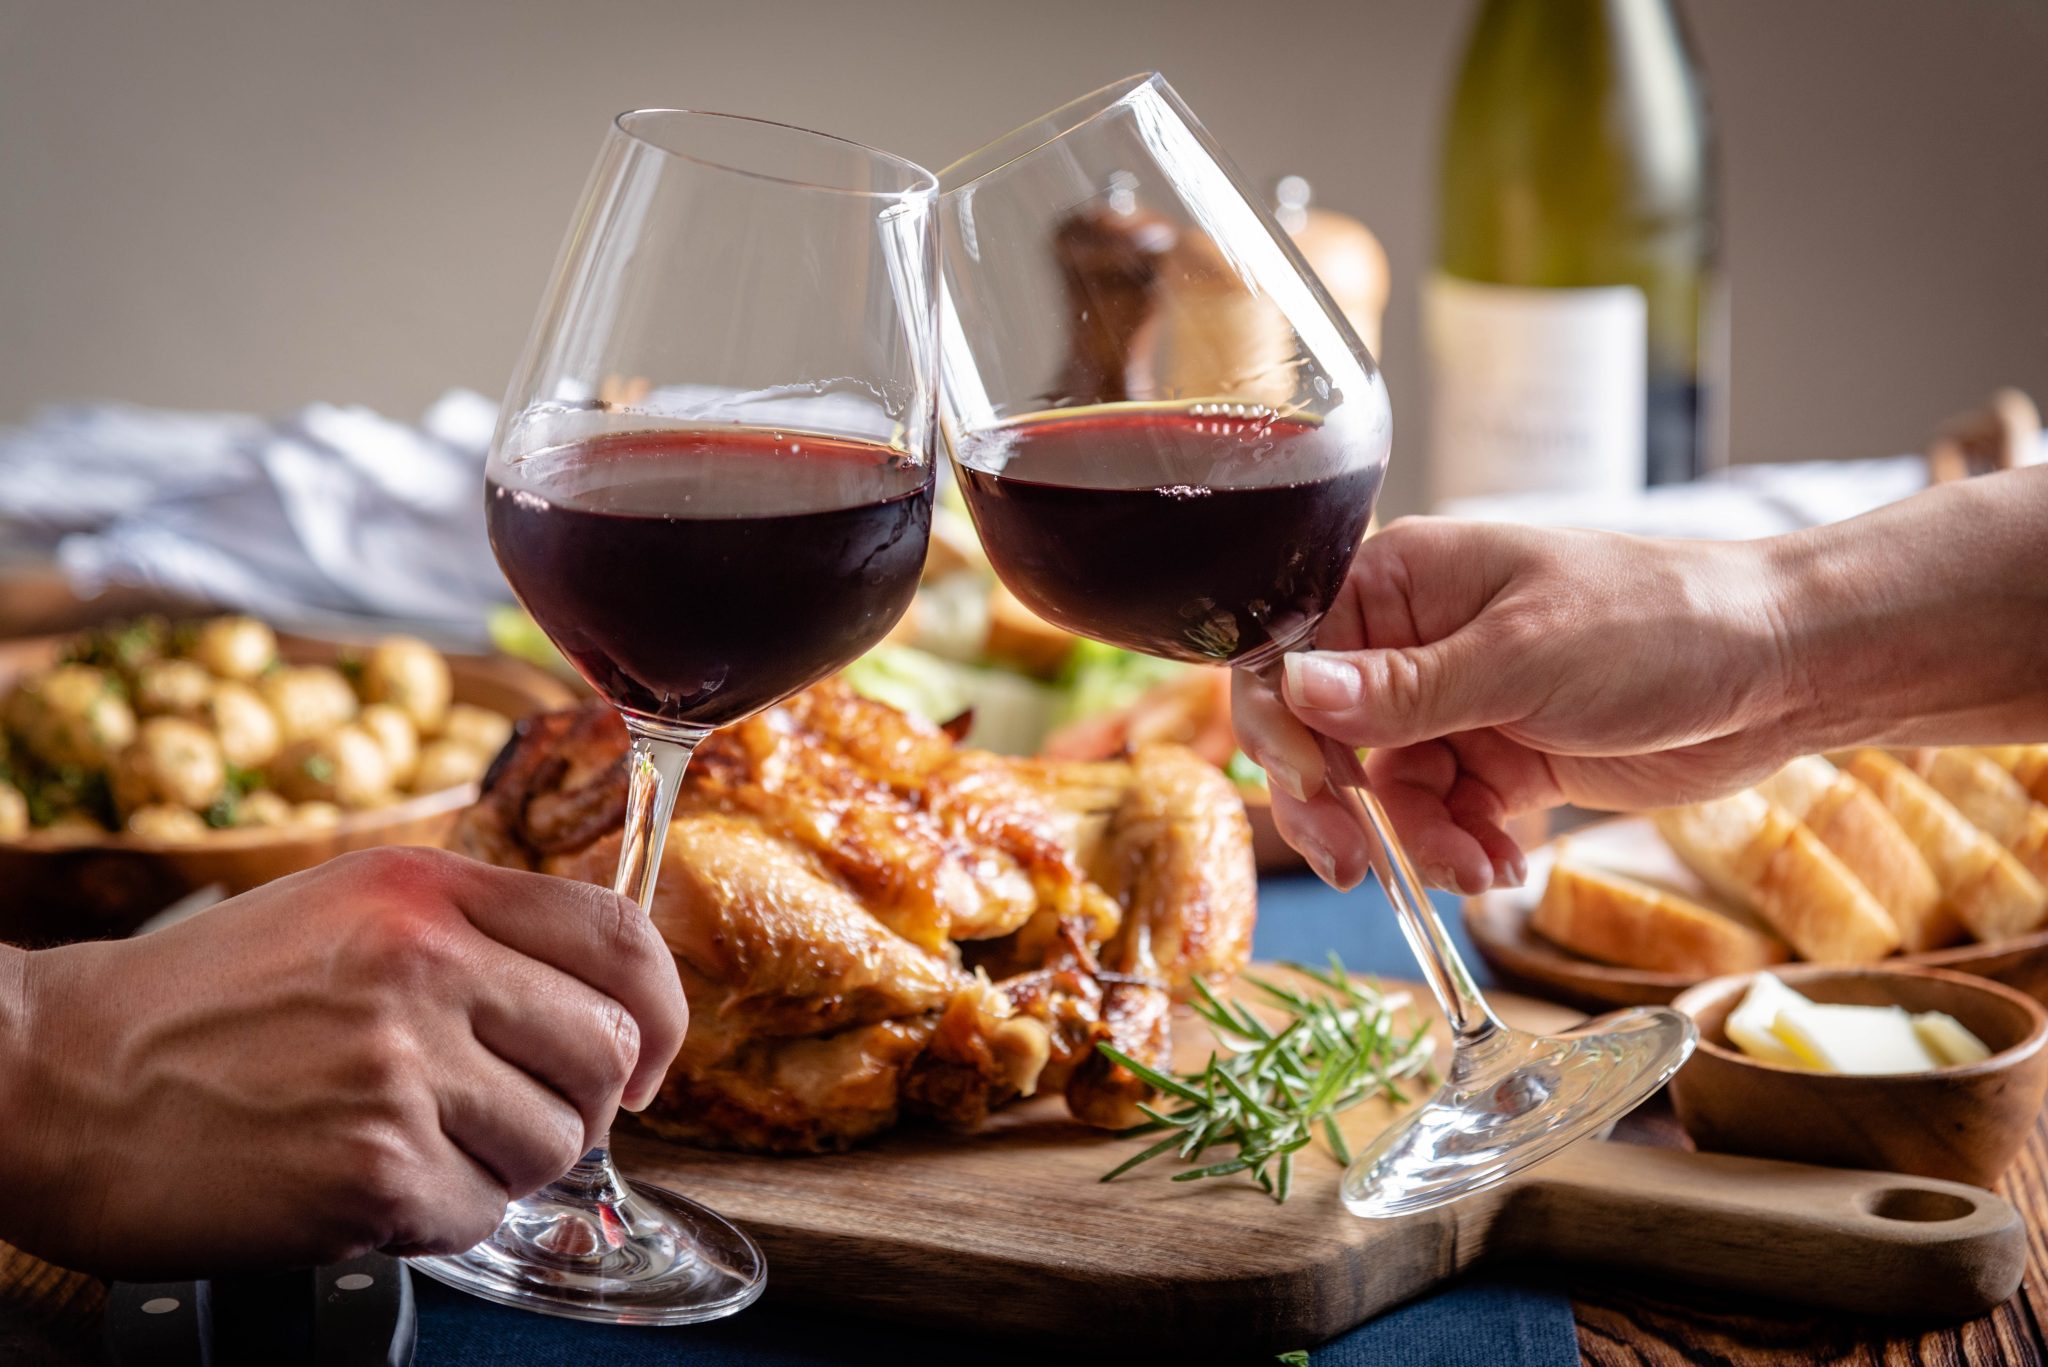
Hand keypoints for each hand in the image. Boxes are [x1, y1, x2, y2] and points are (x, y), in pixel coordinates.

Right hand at [1, 846, 686, 1276]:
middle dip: (581, 1098)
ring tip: (415, 1142)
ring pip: (558, 1141)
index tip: (647, 1053)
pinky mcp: (373, 1172)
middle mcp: (427, 966)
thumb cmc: (203, 1001)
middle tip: (509, 1111)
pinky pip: (484, 1212)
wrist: (52, 1078)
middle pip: (609, 1050)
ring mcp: (401, 1070)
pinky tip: (369, 1182)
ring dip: (506, 1162)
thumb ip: (477, 933)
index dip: (662, 1005)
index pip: (618, 935)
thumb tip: (607, 998)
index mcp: (429, 891)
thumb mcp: (348, 910)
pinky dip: (444, 1214)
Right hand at [1233, 517, 1796, 894]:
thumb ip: (1405, 688)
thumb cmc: (1660, 625)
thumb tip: (1294, 685)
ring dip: (1419, 842)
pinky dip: (1462, 851)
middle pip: (1325, 735)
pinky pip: (1444, 818)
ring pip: (1386, 794)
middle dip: (1340, 808)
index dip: (1285, 726)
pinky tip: (1505, 864)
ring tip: (1478, 868)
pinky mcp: (1500, 760)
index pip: (1294, 654)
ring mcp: (1458, 704)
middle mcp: (1415, 642)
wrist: (1780, 670)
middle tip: (1357, 868)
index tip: (1316, 789)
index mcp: (1402, 583)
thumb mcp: (1523, 658)